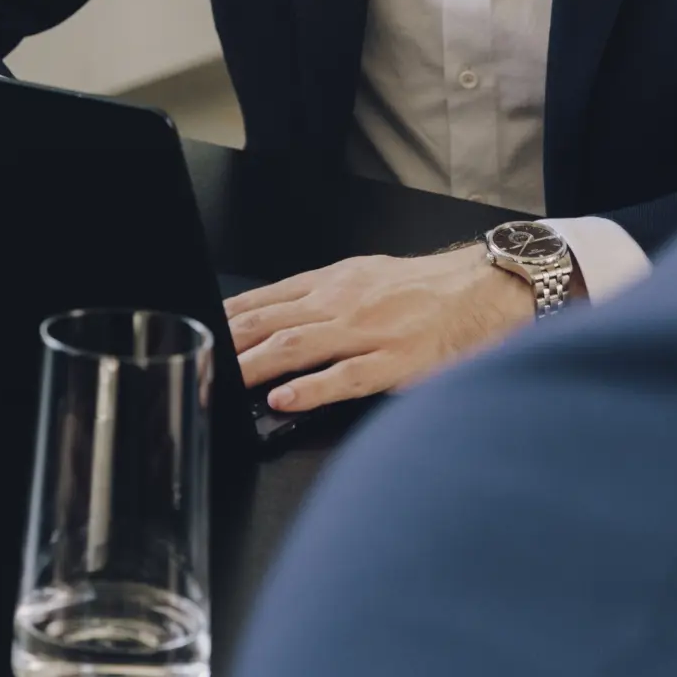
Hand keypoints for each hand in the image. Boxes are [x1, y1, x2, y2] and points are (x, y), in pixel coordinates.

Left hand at [225, 242, 537, 418]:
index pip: (261, 300)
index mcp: (330, 284)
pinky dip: (311, 389)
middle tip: (195, 365)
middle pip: (269, 322)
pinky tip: (284, 400)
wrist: (483, 288)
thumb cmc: (423, 289)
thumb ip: (315, 297)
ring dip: (253, 366)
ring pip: (297, 347)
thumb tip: (266, 316)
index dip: (222, 319)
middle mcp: (341, 305)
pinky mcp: (395, 362)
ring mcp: (367, 334)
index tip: (193, 334)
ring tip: (223, 382)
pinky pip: (346, 377)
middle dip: (226, 346)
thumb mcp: (360, 276)